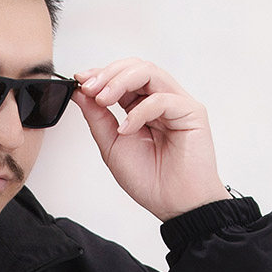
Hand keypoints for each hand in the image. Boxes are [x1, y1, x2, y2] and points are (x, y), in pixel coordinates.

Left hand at [71, 58, 228, 221]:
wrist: (174, 205)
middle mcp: (160, 101)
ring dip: (120, 82)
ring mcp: (177, 104)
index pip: (122, 77)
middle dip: (108, 74)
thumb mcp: (112, 145)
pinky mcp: (191, 112)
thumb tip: (80, 92)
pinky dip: (140, 110)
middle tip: (90, 88)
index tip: (80, 79)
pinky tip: (127, 128)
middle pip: (136, 67)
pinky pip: (163, 98)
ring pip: (150, 72)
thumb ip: (97, 118)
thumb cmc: (150, 179)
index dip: (100, 74)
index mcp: (141, 107)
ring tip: (102, 99)